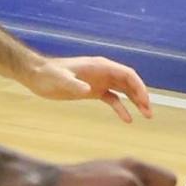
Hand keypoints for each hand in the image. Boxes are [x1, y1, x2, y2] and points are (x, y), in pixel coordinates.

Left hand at [22, 55, 151, 122]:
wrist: (37, 75)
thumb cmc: (48, 75)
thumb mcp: (60, 80)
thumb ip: (74, 84)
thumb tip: (88, 90)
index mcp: (100, 66)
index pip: (127, 74)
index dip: (139, 87)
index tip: (144, 101)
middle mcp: (104, 72)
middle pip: (129, 83)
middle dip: (141, 96)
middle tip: (149, 113)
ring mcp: (100, 82)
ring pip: (124, 90)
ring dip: (135, 102)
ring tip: (146, 115)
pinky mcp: (94, 91)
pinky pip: (113, 99)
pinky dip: (121, 108)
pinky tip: (128, 119)